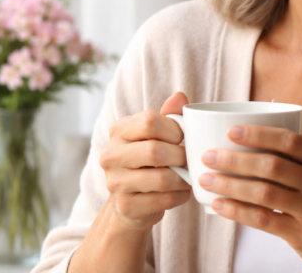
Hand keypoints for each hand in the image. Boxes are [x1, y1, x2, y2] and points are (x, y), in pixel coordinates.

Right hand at [99, 92, 191, 231]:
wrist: (132, 202)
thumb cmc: (149, 161)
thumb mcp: (156, 136)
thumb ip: (169, 116)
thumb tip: (181, 96)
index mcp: (119, 131)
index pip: (150, 121)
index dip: (174, 129)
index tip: (183, 138)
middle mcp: (111, 155)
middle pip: (155, 150)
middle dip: (181, 156)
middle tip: (191, 160)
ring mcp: (115, 183)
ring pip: (161, 178)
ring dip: (183, 179)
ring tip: (189, 177)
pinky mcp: (126, 206)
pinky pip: (162, 200)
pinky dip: (180, 196)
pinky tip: (182, 192)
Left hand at [197, 125, 301, 272]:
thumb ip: (296, 159)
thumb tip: (248, 140)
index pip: (290, 141)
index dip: (259, 134)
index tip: (231, 131)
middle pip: (272, 166)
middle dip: (235, 160)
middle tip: (209, 156)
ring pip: (264, 193)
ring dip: (230, 185)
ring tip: (206, 179)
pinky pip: (263, 220)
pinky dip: (237, 211)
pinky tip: (218, 205)